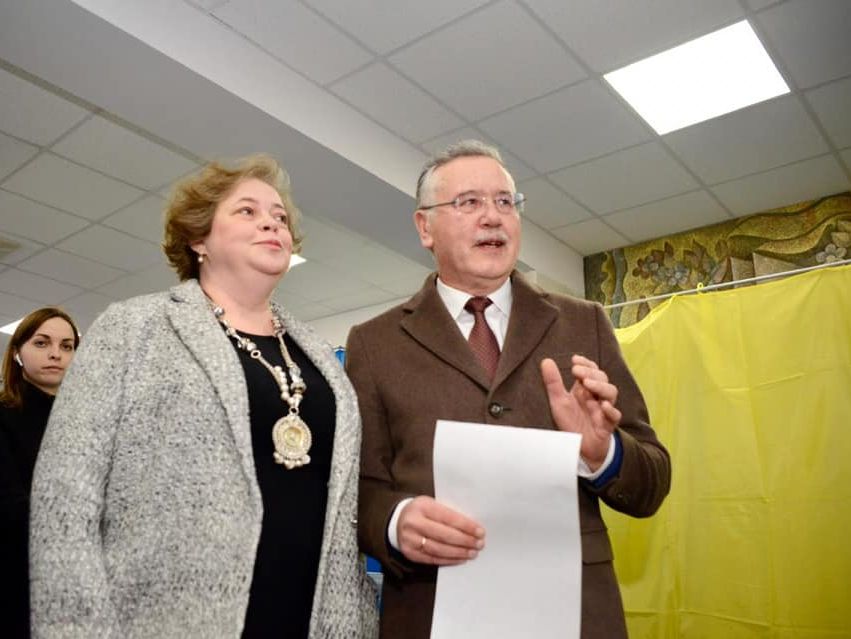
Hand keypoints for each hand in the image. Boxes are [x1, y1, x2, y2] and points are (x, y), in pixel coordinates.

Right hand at [397, 496, 484, 565]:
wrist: (398, 520)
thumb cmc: (422, 511)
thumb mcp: (432, 504)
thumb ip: (449, 513)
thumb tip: (472, 527)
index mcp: (422, 506)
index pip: (448, 517)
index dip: (466, 526)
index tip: (480, 532)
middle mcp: (414, 523)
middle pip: (444, 535)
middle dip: (465, 541)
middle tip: (479, 544)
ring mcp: (410, 539)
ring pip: (439, 549)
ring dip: (459, 552)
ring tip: (472, 553)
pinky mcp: (410, 553)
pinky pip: (432, 559)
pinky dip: (449, 560)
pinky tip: (460, 559)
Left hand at [540, 355, 621, 469]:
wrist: (580, 448)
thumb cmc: (571, 422)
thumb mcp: (558, 401)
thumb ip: (553, 382)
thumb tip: (546, 360)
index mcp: (585, 389)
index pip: (591, 370)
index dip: (586, 363)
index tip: (575, 359)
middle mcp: (596, 397)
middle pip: (602, 378)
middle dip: (590, 372)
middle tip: (576, 371)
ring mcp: (603, 410)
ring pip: (611, 393)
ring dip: (600, 386)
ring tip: (587, 384)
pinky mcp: (608, 425)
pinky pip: (615, 416)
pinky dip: (611, 410)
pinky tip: (603, 406)